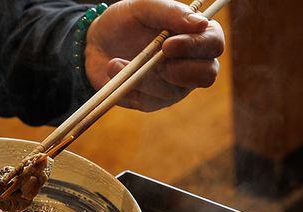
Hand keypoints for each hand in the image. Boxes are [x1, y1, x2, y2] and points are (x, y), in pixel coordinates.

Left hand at [85, 0, 224, 111]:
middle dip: (180, 71)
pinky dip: (130, 88)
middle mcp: (191, 64)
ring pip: (172, 92)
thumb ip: (170, 12)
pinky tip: (115, 72)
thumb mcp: (143, 8)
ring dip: (143, 78)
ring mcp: (174, 87)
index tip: (167, 45)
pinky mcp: (153, 102)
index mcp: (196, 36)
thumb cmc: (123, 22)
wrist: (96, 45)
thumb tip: (201, 22)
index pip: (214, 44)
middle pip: (207, 75)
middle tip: (154, 62)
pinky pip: (149, 102)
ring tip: (116, 62)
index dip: (196, 47)